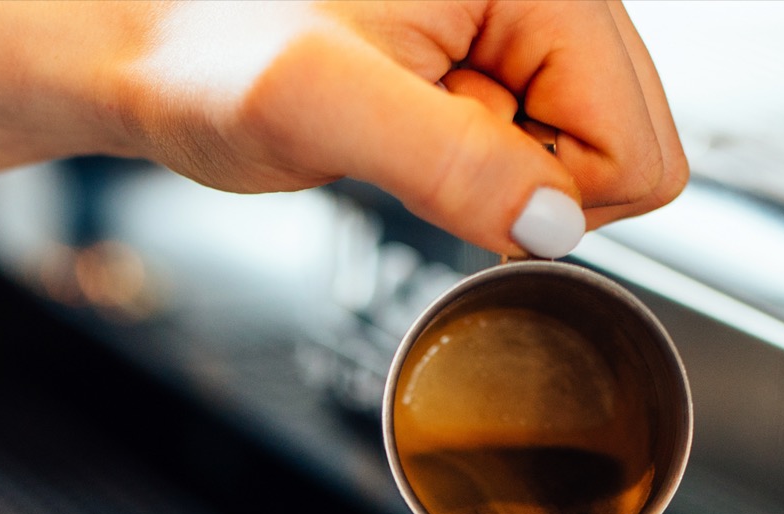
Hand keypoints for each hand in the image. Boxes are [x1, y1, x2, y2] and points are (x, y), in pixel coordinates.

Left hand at [116, 1, 687, 257]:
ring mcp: (523, 11)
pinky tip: (410, 120)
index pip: (633, 136)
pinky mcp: (495, 43)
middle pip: (629, 137)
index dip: (548, 191)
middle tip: (422, 143)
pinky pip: (538, 133)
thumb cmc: (208, 53)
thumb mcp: (318, 108)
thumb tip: (553, 222)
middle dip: (528, 174)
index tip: (451, 171)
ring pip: (587, 142)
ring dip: (498, 164)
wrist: (150, 44)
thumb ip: (449, 162)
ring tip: (407, 123)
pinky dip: (476, 152)